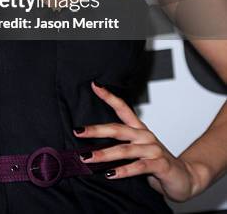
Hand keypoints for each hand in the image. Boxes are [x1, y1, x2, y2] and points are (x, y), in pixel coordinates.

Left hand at [73, 81, 199, 202]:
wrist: (185, 178)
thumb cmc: (158, 165)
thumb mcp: (138, 152)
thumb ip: (121, 148)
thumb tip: (92, 150)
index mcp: (139, 130)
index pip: (123, 108)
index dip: (109, 96)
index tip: (95, 85)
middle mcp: (145, 136)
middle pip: (118, 129)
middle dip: (96, 130)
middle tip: (78, 132)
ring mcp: (153, 150)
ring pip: (125, 150)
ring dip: (104, 154)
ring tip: (88, 158)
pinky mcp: (160, 165)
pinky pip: (139, 167)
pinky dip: (123, 171)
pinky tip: (110, 174)